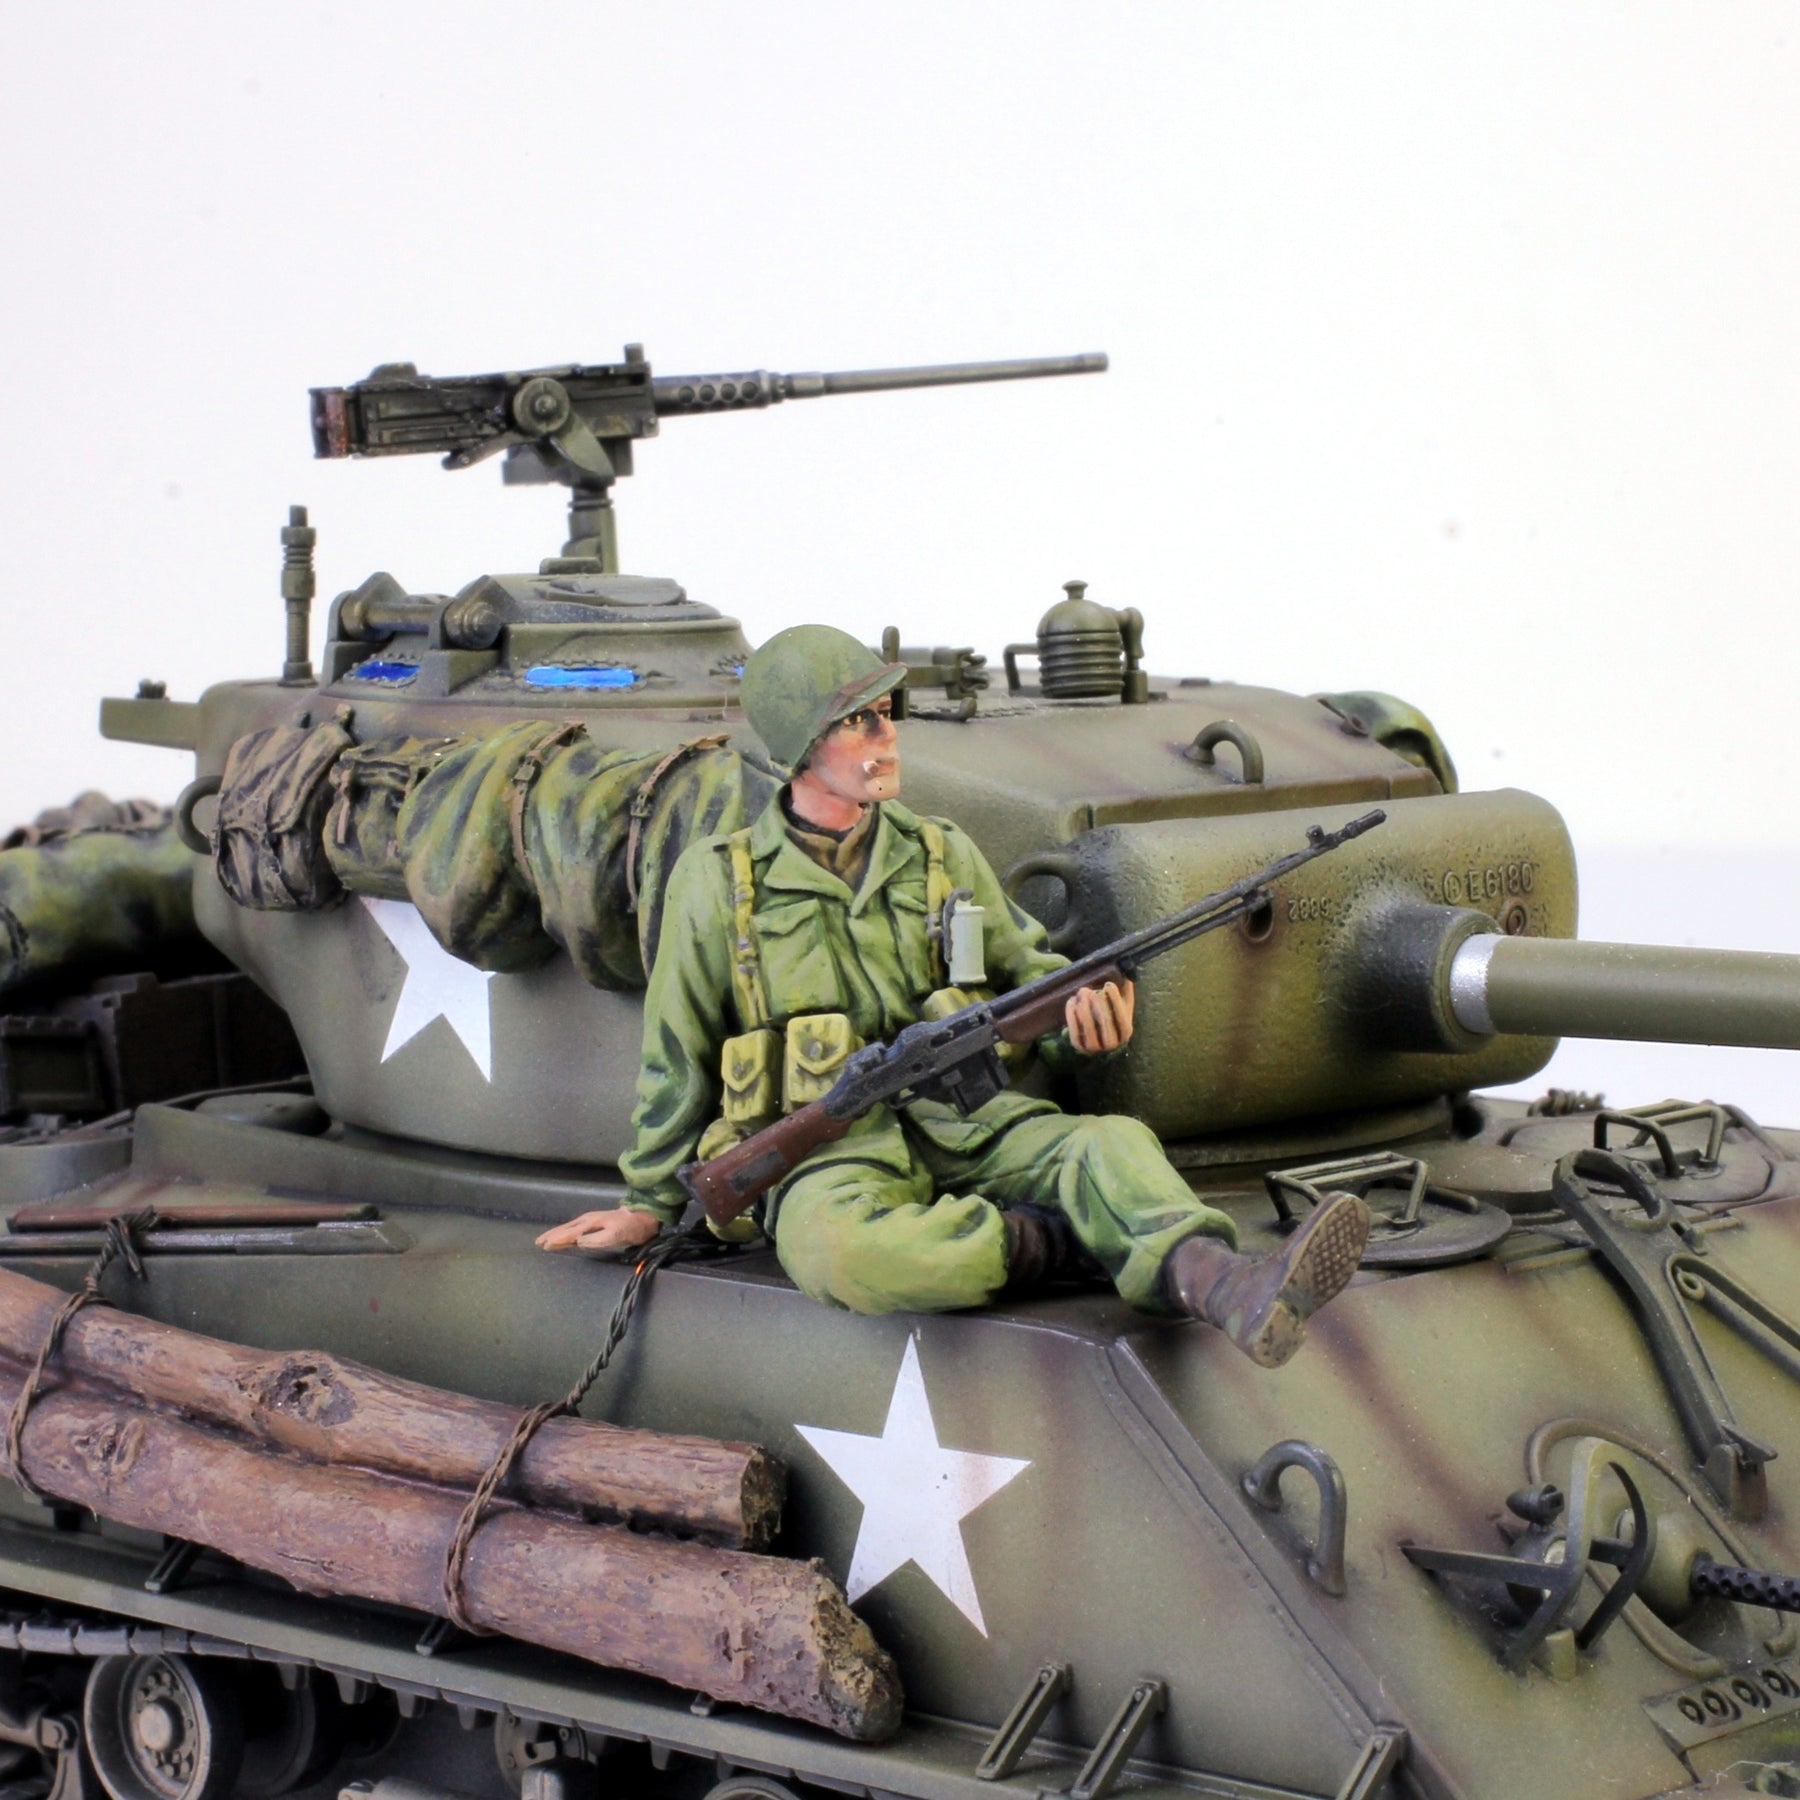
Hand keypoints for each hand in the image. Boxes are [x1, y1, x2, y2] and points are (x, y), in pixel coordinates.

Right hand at [535, 1208, 663, 1253]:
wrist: (643, 1218)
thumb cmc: (629, 1229)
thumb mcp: (614, 1236)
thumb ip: (595, 1239)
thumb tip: (577, 1241)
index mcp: (590, 1223)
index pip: (569, 1234)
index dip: (556, 1240)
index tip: (544, 1245)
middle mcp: (587, 1220)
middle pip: (565, 1229)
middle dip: (551, 1235)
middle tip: (538, 1243)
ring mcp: (591, 1221)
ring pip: (569, 1228)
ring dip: (556, 1234)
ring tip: (545, 1240)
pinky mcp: (595, 1224)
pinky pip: (575, 1229)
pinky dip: (566, 1233)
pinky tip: (564, 1237)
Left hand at [1065, 979, 1134, 1052]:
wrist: (1098, 1036)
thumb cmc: (1113, 1014)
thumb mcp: (1123, 1003)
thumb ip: (1127, 989)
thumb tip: (1128, 970)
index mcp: (1126, 1032)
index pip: (1121, 1017)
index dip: (1115, 1000)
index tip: (1108, 985)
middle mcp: (1112, 1043)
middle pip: (1105, 1023)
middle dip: (1097, 1003)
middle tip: (1090, 989)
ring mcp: (1095, 1047)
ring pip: (1088, 1027)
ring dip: (1083, 1007)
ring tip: (1081, 992)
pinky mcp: (1079, 1047)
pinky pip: (1074, 1030)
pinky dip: (1072, 1014)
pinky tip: (1072, 1000)